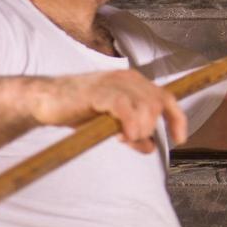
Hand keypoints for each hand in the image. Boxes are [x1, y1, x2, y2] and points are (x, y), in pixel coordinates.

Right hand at [30, 69, 187, 154]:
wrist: (45, 100)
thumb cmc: (79, 109)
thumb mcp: (111, 123)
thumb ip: (133, 132)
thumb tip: (151, 147)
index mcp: (133, 82)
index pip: (167, 98)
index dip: (177, 119)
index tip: (180, 138)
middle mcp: (127, 79)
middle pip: (158, 105)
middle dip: (150, 127)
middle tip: (130, 138)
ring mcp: (113, 83)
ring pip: (146, 107)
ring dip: (141, 128)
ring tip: (124, 137)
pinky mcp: (98, 92)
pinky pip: (125, 108)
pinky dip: (130, 124)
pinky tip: (124, 135)